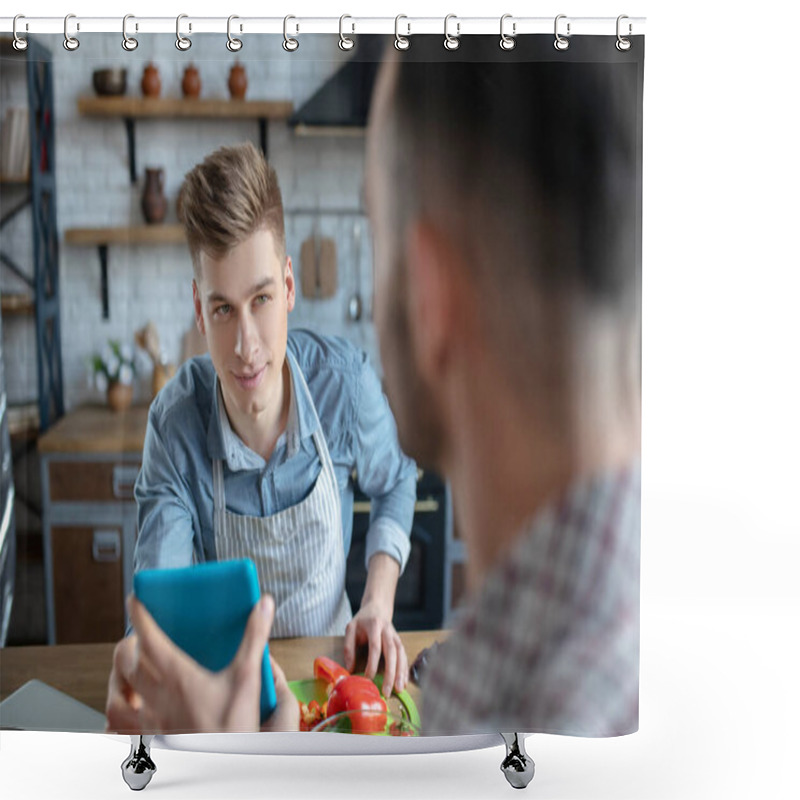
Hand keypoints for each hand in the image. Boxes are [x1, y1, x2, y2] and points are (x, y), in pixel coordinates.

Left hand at [105, 594, 298, 733]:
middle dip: (127, 646)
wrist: (224, 769)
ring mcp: (147, 724)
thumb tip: (263, 604)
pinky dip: (114, 719)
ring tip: (126, 671)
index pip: (149, 639)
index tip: (136, 600)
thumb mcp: (248, 678)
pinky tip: (123, 713)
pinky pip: (116, 732)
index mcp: (178, 678)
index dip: (139, 616)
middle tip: (138, 638)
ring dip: (116, 681)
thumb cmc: (233, 727)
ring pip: (115, 698)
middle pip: (125, 664)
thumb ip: (255, 637)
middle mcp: (156, 700)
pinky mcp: (146, 744)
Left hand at [343, 599, 408, 696]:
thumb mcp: (351, 629)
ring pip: (401, 655)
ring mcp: (396, 636)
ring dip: (401, 673)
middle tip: (387, 691)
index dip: (372, 663)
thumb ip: (348, 648)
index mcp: (375, 625)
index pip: (375, 647)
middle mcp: (388, 631)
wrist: (378, 607)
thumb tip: (349, 669)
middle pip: (392, 652)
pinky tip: (404, 682)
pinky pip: (404, 656)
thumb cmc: (362, 620)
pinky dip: (405, 670)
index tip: (368, 678)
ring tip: (399, 689)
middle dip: (390, 673)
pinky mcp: (399, 642)